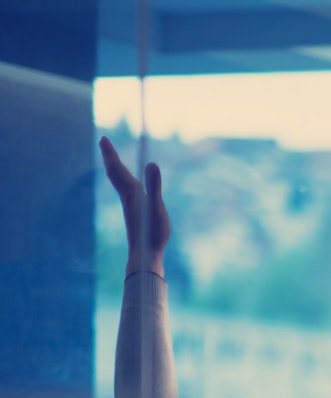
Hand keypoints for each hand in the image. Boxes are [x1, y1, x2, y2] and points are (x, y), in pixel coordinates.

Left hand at [100, 136, 169, 276]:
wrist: (145, 254)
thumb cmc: (152, 233)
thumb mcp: (156, 207)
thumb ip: (154, 185)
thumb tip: (151, 163)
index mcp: (131, 192)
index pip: (117, 168)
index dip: (110, 153)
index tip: (103, 138)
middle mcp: (128, 196)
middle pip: (115, 172)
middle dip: (110, 156)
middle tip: (104, 143)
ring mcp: (131, 204)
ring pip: (119, 182)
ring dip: (115, 168)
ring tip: (114, 161)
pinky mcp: (135, 212)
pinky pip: (126, 190)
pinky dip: (124, 182)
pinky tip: (129, 186)